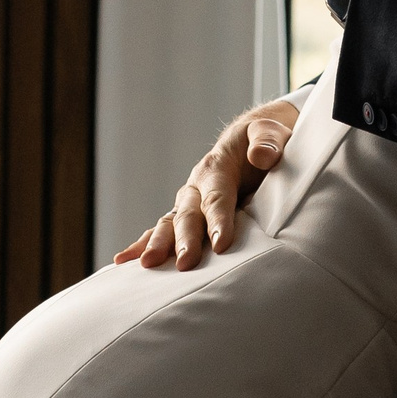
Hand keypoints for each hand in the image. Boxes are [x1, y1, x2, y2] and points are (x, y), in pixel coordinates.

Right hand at [114, 99, 301, 268]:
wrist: (253, 141)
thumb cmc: (267, 140)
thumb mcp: (272, 132)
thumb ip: (268, 140)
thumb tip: (261, 154)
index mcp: (217, 167)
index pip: (218, 197)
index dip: (218, 220)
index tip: (221, 245)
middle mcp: (197, 186)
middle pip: (188, 215)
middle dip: (185, 240)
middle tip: (185, 264)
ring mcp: (189, 202)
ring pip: (170, 224)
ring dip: (159, 245)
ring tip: (147, 265)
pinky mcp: (187, 215)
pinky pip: (163, 230)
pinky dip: (143, 244)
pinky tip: (124, 262)